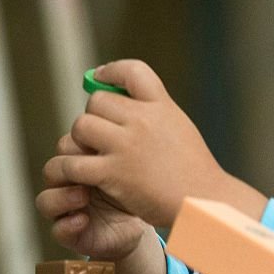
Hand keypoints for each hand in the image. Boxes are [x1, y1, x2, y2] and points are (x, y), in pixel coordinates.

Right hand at [36, 133, 148, 259]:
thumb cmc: (142, 183)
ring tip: (83, 195)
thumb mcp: (137, 159)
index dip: (78, 142)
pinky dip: (67, 225)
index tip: (102, 141)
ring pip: (45, 200)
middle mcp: (72, 183)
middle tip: (92, 166)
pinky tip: (83, 220)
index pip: (67, 144)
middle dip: (69, 166)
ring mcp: (69, 210)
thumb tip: (133, 108)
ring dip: (62, 196)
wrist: (151, 218)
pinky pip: (58, 230)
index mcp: (84, 161)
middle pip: (53, 168)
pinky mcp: (73, 234)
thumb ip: (127, 139)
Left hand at [45, 59, 266, 226]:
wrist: (202, 202)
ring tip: (89, 155)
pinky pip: (74, 163)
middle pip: (97, 101)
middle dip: (94, 117)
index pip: (133, 71)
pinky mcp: (113, 173)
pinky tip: (79, 177)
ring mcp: (126, 145)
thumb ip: (154, 114)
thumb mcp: (179, 128)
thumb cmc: (193, 171)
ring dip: (79, 141)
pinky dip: (70, 169)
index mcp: (162, 106)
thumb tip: (123, 104)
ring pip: (81, 127)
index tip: (99, 77)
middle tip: (99, 136)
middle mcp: (143, 120)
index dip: (111, 71)